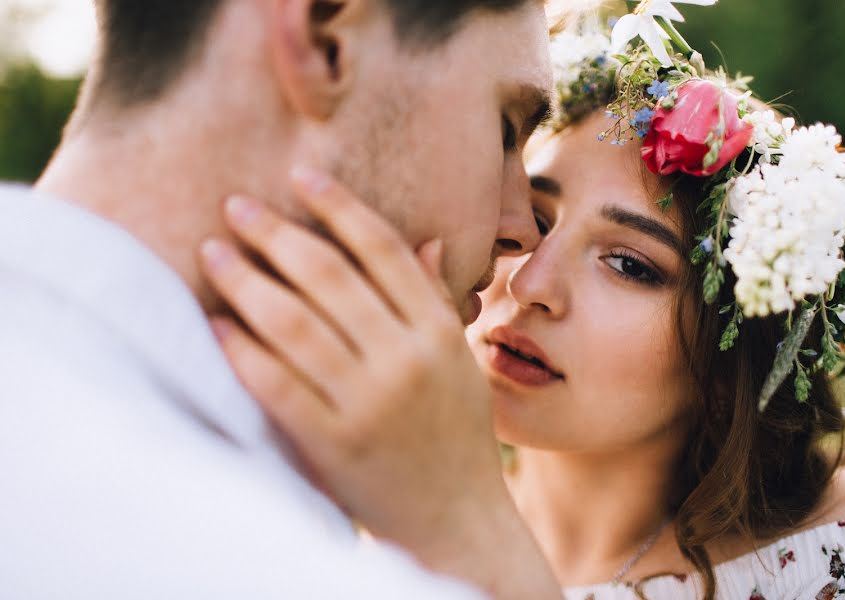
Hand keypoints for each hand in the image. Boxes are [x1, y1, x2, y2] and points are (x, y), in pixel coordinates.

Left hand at [198, 167, 561, 598]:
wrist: (456, 518)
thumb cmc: (457, 434)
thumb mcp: (459, 361)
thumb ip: (436, 301)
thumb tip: (428, 239)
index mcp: (437, 332)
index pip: (382, 250)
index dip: (339, 207)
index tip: (301, 176)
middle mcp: (405, 359)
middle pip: (329, 276)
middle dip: (276, 233)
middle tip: (235, 206)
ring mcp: (369, 402)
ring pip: (295, 323)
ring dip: (246, 281)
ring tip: (213, 252)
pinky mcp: (334, 443)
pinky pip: (277, 385)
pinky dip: (241, 351)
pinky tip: (215, 324)